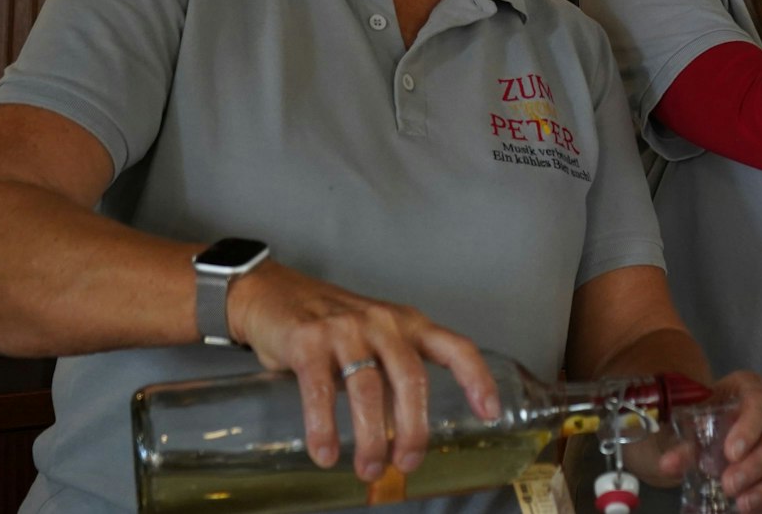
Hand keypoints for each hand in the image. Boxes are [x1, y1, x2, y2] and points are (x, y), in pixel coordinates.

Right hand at [227, 262, 499, 481]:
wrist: (271, 293)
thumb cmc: (330, 324)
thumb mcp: (374, 338)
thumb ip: (392, 374)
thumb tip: (406, 436)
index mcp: (407, 324)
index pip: (455, 347)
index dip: (477, 380)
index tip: (490, 414)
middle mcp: (382, 323)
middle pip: (412, 379)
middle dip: (414, 428)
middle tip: (408, 463)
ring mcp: (344, 330)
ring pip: (368, 389)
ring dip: (371, 438)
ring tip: (369, 469)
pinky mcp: (307, 341)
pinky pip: (319, 393)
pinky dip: (324, 429)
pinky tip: (326, 454)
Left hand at [652, 371, 761, 513]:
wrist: (698, 438)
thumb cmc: (696, 423)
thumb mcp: (685, 430)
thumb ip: (680, 447)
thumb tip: (668, 465)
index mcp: (748, 391)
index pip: (758, 402)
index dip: (749, 427)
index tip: (732, 453)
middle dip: (755, 465)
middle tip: (729, 484)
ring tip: (742, 504)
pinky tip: (751, 509)